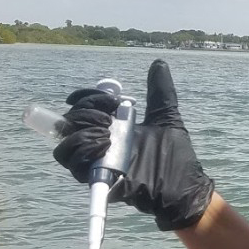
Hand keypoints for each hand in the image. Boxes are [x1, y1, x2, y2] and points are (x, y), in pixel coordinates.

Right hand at [53, 59, 214, 229]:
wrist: (184, 185)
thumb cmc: (175, 155)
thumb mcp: (167, 117)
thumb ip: (161, 92)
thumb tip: (159, 64)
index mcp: (112, 126)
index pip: (83, 107)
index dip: (85, 97)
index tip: (108, 96)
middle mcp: (99, 143)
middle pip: (69, 123)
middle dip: (85, 112)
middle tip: (109, 115)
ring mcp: (97, 162)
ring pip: (64, 146)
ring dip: (80, 134)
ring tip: (107, 133)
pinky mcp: (98, 179)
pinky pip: (74, 166)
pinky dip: (83, 152)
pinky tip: (104, 146)